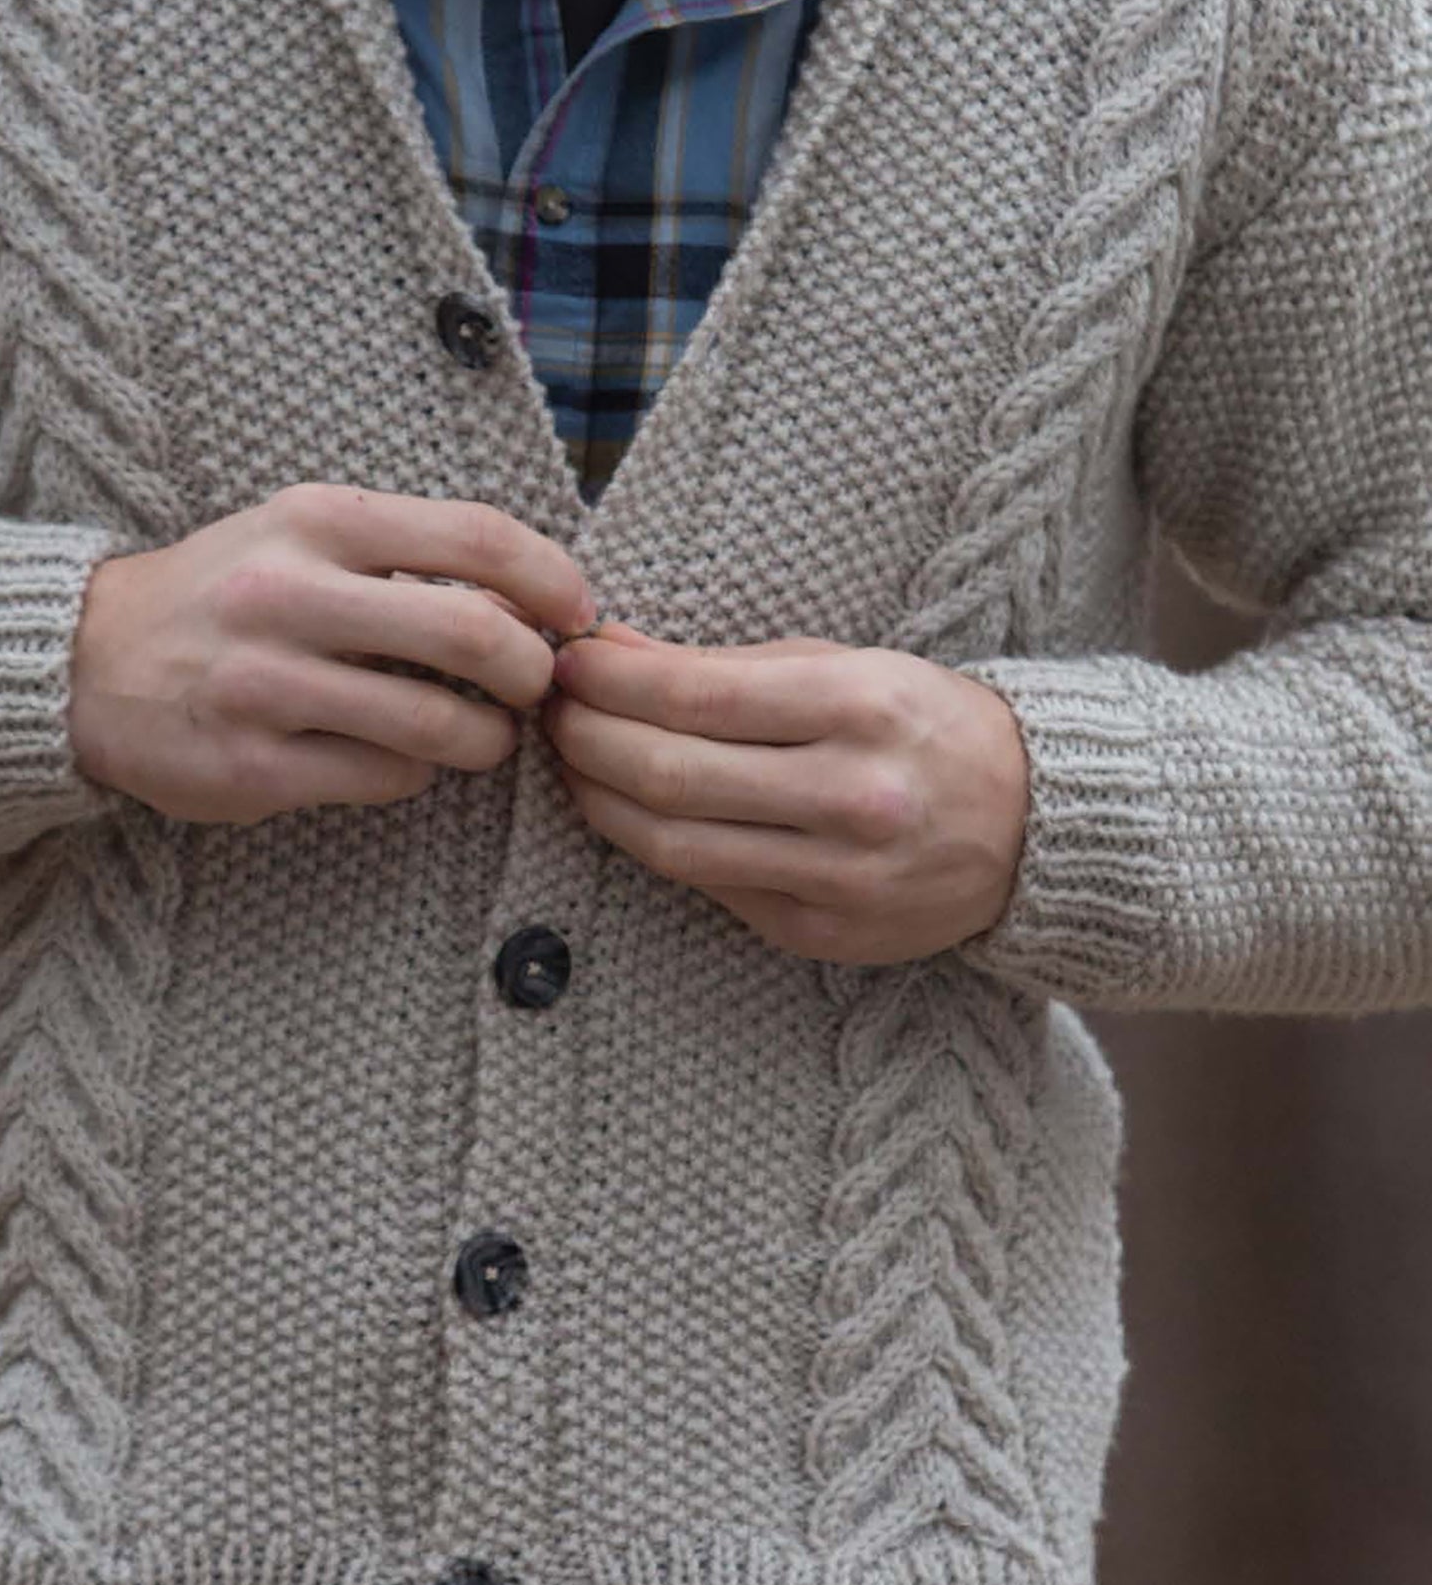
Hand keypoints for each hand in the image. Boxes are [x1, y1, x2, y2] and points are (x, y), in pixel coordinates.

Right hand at [69, 482, 595, 824]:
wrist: (86, 661)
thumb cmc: (225, 594)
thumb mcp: (300, 533)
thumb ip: (405, 550)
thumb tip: (536, 595)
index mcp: (318, 521)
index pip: (477, 537)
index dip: (553, 579)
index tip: (578, 614)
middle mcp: (291, 594)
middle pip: (473, 633)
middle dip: (531, 671)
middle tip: (534, 688)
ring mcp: (267, 684)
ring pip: (439, 724)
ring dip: (487, 740)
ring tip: (484, 737)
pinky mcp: (253, 764)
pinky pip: (385, 778)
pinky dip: (418, 774)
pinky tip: (404, 759)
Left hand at [540, 623, 1028, 964]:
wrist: (1034, 825)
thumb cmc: (924, 724)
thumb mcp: (846, 666)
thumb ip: (727, 665)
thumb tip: (607, 652)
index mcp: (861, 708)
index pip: (695, 696)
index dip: (611, 682)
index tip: (569, 663)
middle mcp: (852, 797)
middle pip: (669, 774)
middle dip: (586, 739)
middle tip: (551, 713)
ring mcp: (838, 876)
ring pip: (673, 844)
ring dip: (600, 798)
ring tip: (573, 762)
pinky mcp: (821, 932)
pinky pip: (709, 887)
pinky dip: (656, 845)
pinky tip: (632, 811)